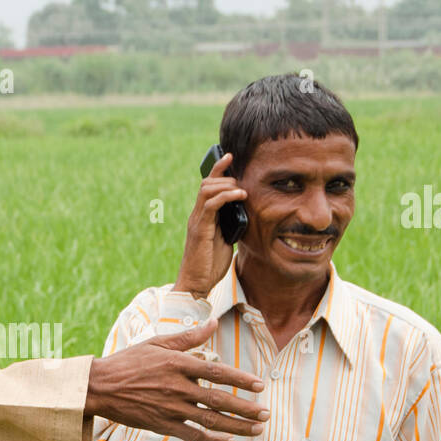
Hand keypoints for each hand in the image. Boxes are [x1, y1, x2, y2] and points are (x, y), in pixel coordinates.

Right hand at [85, 318, 268, 440]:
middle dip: (246, 409)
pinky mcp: (163, 425)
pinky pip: (193, 437)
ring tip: (256, 430)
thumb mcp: (157, 343)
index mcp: (178, 364)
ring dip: (237, 427)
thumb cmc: (128, 362)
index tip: (260, 385)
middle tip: (266, 414)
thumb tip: (213, 322)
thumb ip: (188, 337)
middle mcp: (178, 387)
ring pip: (211, 421)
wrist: (99, 387)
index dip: (241, 380)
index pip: (218, 372)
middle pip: (220, 400)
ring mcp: (171, 409)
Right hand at [175, 151, 245, 299]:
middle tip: (242, 182)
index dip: (218, 169)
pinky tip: (240, 196)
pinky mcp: (200, 229)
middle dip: (225, 175)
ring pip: (207, 189)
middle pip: (207, 182)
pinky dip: (226, 196)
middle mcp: (197, 215)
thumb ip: (231, 226)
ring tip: (242, 190)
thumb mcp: (226, 241)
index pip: (208, 186)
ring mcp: (197, 221)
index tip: (230, 156)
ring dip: (227, 185)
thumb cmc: (210, 266)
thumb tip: (244, 215)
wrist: (196, 284)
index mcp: (203, 217)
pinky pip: (211, 204)